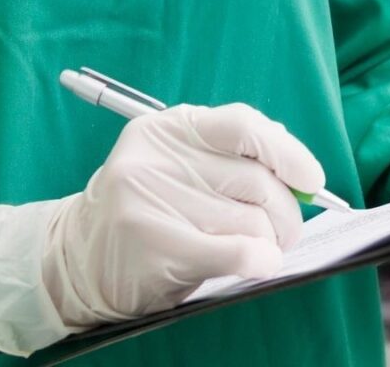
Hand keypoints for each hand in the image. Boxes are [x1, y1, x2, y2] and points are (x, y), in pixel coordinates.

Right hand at [0, 103, 330, 353]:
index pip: (242, 125)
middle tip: (286, 232)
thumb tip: (299, 170)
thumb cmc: (148, 211)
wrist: (78, 259)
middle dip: (285, 212)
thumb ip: (230, 157)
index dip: (287, 151)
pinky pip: (234, 251)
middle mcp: (157, 157)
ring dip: (270, 243)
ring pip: (250, 221)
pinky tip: (261, 264)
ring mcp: (149, 199)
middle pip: (255, 181)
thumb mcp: (179, 165)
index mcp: (169, 128)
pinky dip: (259, 260)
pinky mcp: (154, 244)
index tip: (311, 179)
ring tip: (260, 250)